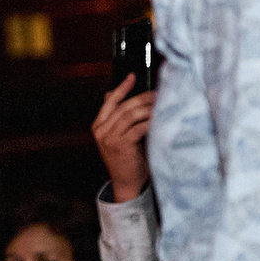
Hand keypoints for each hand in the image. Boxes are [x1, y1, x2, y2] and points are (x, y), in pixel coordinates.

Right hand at [93, 74, 155, 202]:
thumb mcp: (119, 137)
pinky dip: (149, 122)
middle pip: (122, 107)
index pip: (109, 101)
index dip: (121, 88)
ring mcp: (109, 138)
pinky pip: (137, 128)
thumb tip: (117, 97)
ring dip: (147, 108)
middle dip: (141, 97)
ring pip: (129, 115)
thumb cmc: (127, 159)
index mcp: (98, 126)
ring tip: (160, 104)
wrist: (126, 183)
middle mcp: (101, 131)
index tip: (133, 77)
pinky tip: (158, 119)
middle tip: (157, 93)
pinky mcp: (120, 145)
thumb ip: (118, 119)